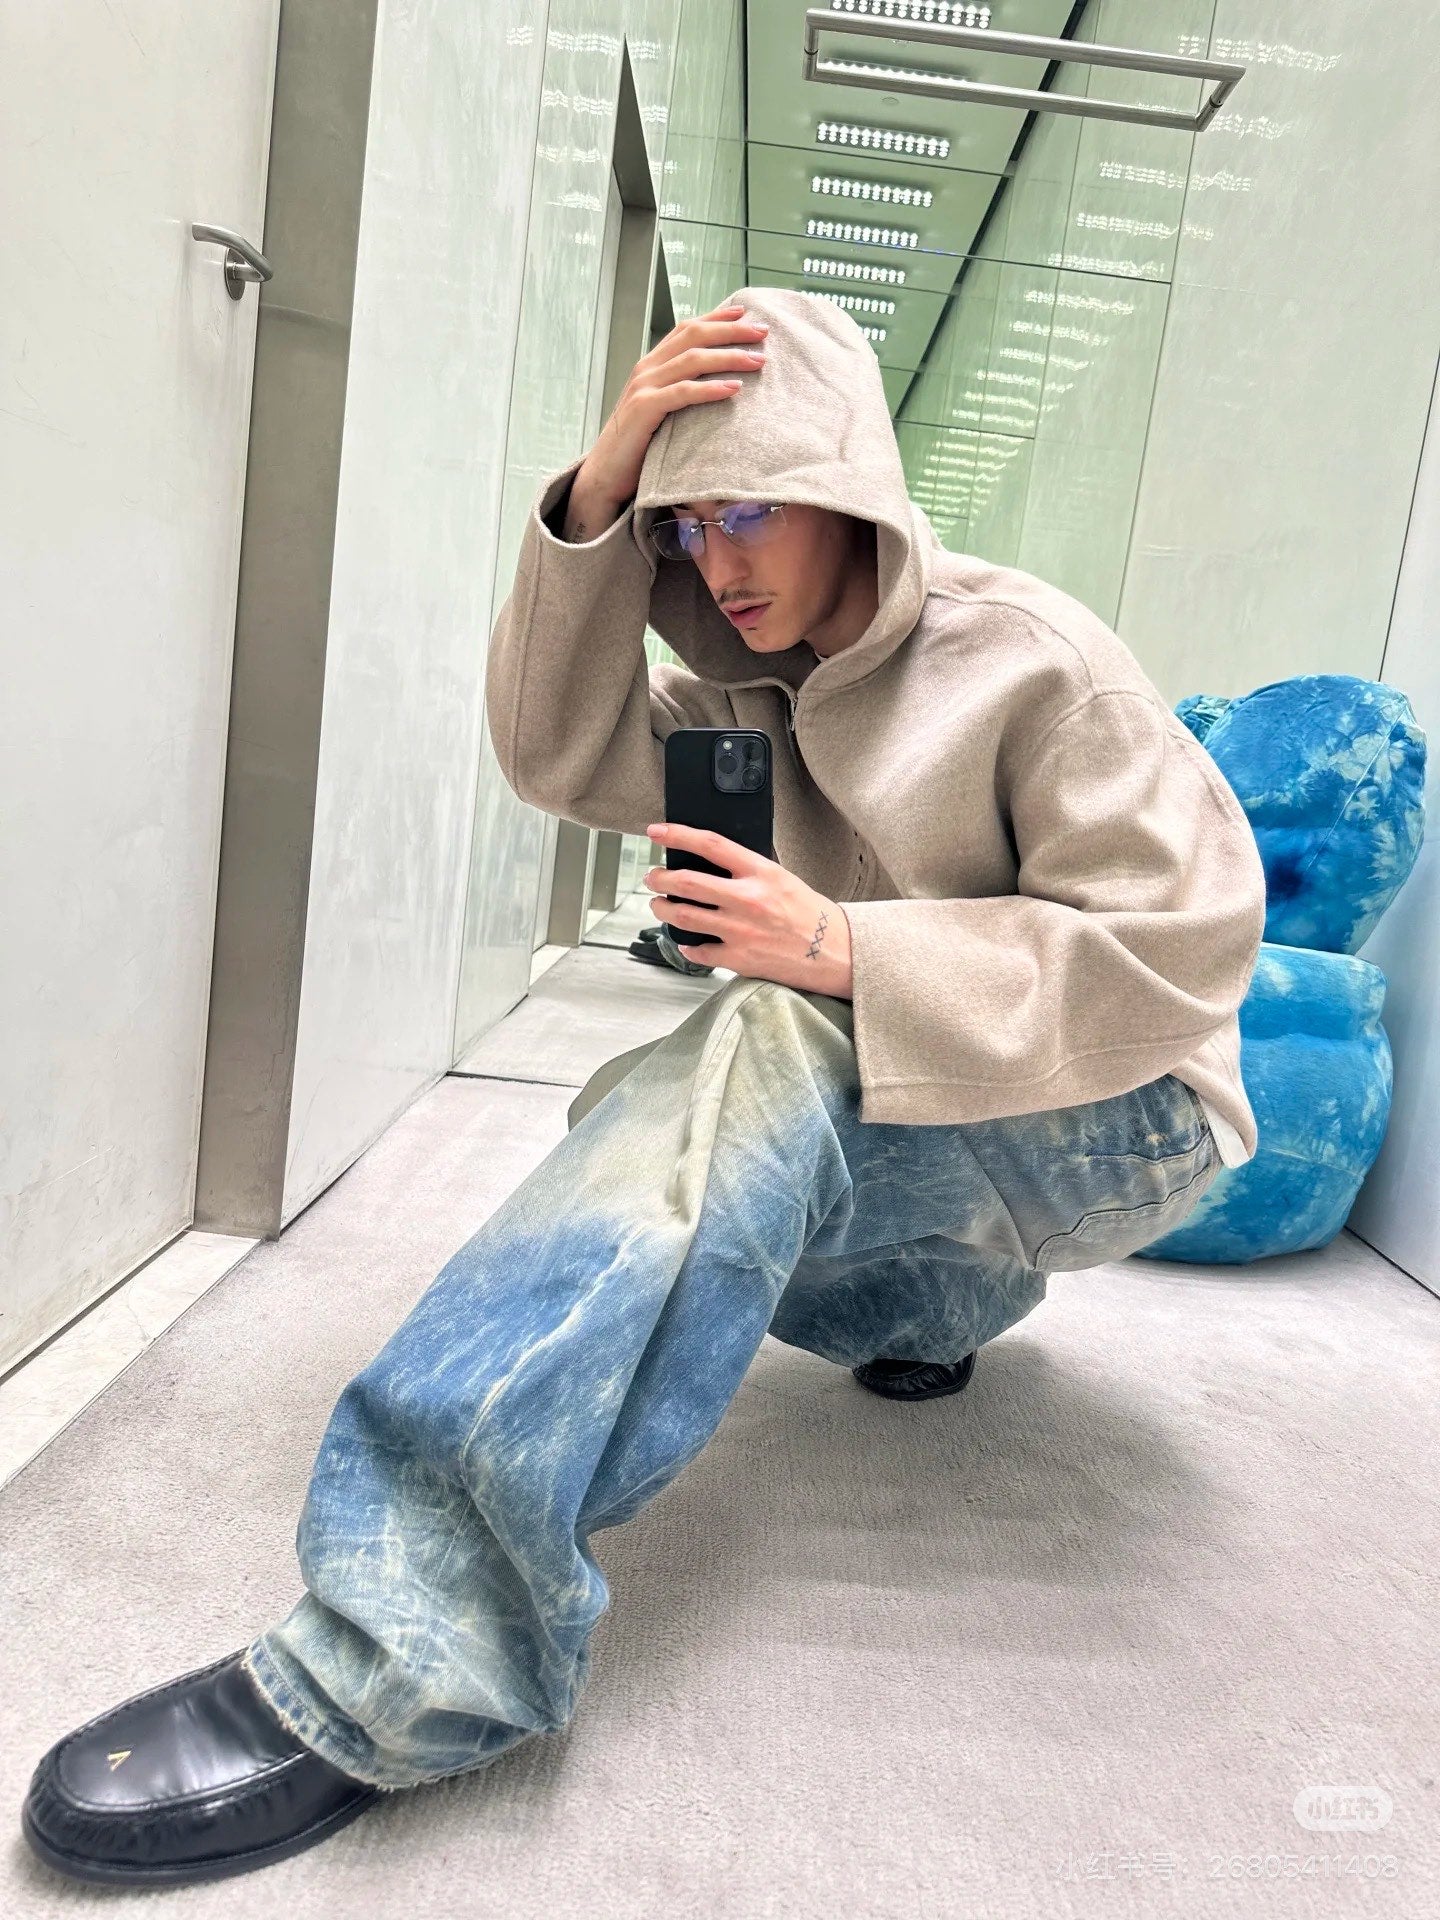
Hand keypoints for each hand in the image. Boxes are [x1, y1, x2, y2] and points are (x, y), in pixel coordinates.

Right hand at [568, 301, 769, 525]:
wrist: (605, 473)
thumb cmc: (639, 446)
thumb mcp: (661, 410)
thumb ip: (680, 391)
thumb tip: (716, 384)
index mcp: (652, 364)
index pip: (687, 329)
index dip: (716, 318)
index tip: (745, 313)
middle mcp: (647, 369)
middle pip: (693, 336)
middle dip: (731, 331)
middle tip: (763, 332)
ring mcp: (644, 387)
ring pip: (692, 360)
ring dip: (728, 357)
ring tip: (757, 360)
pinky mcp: (644, 409)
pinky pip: (682, 393)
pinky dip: (710, 388)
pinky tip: (733, 388)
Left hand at [643, 822, 852, 999]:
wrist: (833, 951)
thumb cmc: (808, 913)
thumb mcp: (780, 877)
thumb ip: (746, 870)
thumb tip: (706, 865)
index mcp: (760, 873)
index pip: (710, 844)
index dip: (677, 834)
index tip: (656, 832)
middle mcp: (748, 900)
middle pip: (686, 882)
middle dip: (659, 878)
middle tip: (652, 878)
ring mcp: (741, 931)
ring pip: (683, 916)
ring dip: (662, 909)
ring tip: (659, 905)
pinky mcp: (739, 959)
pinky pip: (698, 950)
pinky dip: (686, 945)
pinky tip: (686, 941)